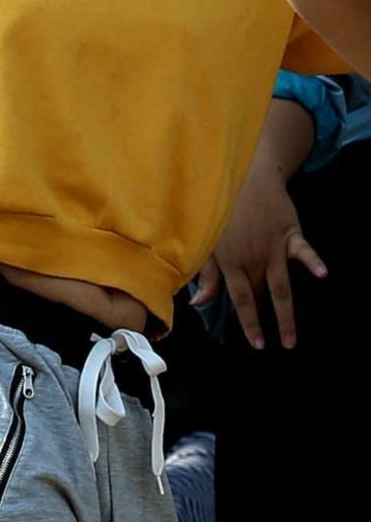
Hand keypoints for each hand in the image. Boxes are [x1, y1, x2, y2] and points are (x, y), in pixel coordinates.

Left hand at [191, 164, 326, 349]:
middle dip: (269, 320)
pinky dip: (312, 261)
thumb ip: (208, 275)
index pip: (240, 298)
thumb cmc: (223, 211)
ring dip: (286, 313)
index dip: (249, 322)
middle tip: (279, 344)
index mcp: (231, 261)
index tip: (258, 344)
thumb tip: (198, 303)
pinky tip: (321, 274)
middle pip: (262, 294)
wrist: (245, 177)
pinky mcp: (289, 233)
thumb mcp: (210, 241)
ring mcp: (272, 246)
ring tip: (291, 339)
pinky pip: (302, 250)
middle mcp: (252, 257)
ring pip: (281, 285)